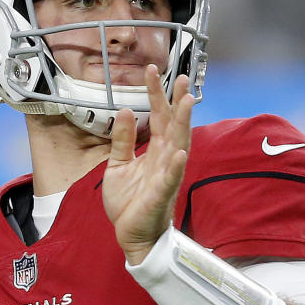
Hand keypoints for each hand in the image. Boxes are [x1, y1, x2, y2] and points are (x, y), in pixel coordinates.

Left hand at [103, 65, 193, 264]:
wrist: (130, 235)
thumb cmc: (128, 202)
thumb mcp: (117, 165)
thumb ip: (122, 140)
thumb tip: (126, 110)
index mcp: (154, 151)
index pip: (158, 117)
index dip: (156, 94)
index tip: (151, 70)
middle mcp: (164, 160)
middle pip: (173, 125)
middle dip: (177, 102)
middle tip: (181, 77)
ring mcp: (165, 176)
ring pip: (177, 145)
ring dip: (183, 125)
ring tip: (187, 102)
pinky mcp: (161, 195)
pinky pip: (170, 179)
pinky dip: (175, 165)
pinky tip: (179, 152)